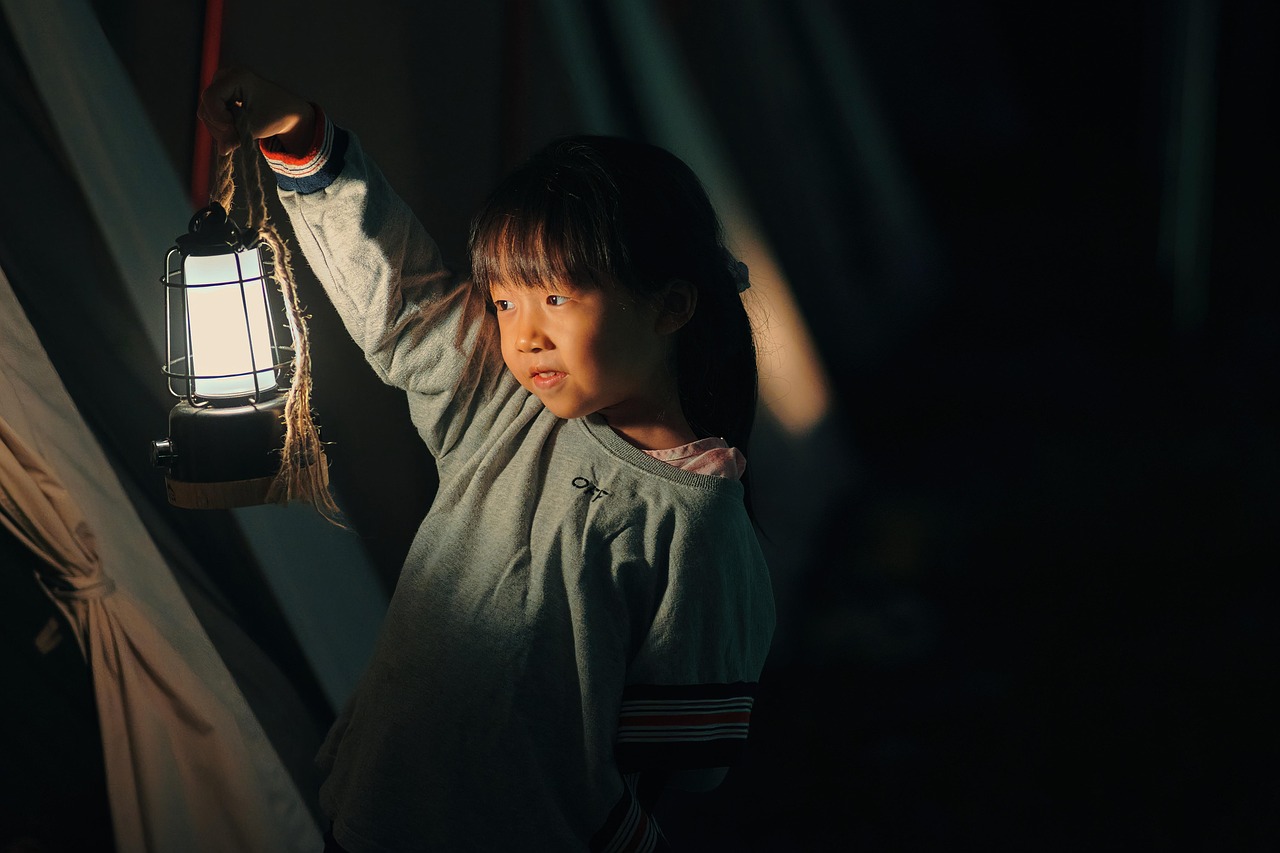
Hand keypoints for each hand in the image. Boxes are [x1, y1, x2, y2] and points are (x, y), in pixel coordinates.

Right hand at [197, 67, 314, 156]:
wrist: (285, 110)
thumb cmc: (275, 115)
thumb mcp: (257, 127)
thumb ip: (237, 137)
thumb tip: (222, 151)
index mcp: (236, 77)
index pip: (210, 97)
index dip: (218, 117)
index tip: (233, 129)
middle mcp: (225, 76)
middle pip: (206, 107)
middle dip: (220, 127)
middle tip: (237, 138)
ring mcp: (220, 84)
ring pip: (206, 113)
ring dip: (220, 129)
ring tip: (239, 134)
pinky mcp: (220, 94)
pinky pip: (210, 114)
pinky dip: (221, 126)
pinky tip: (235, 129)